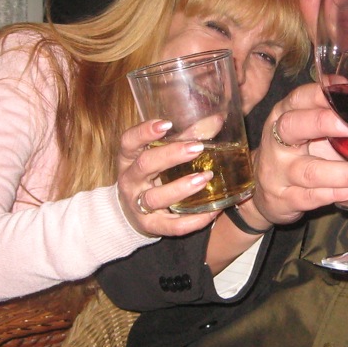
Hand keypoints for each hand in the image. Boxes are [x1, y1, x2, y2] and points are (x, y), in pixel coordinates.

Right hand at [116, 118, 223, 236]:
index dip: (144, 132)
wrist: (130, 215)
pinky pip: (172, 225)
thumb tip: (218, 120)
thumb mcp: (160, 156)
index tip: (166, 124)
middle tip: (197, 148)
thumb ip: (185, 138)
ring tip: (205, 178)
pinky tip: (212, 211)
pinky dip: (193, 220)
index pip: (129, 141)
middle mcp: (130, 181)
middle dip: (171, 155)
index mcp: (129, 158)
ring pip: (156, 197)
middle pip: (145, 165)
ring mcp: (137, 205)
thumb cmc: (151, 177)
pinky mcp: (150, 226)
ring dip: (181, 187)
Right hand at [251, 83, 347, 225]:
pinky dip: (337, 194)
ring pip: (309, 170)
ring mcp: (278, 172)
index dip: (322, 94)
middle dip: (324, 123)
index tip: (347, 93)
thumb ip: (332, 116)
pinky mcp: (284, 199)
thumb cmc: (297, 153)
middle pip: (293, 126)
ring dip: (341, 171)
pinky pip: (313, 197)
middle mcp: (276, 141)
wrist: (265, 191)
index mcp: (283, 115)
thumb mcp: (308, 130)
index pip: (299, 98)